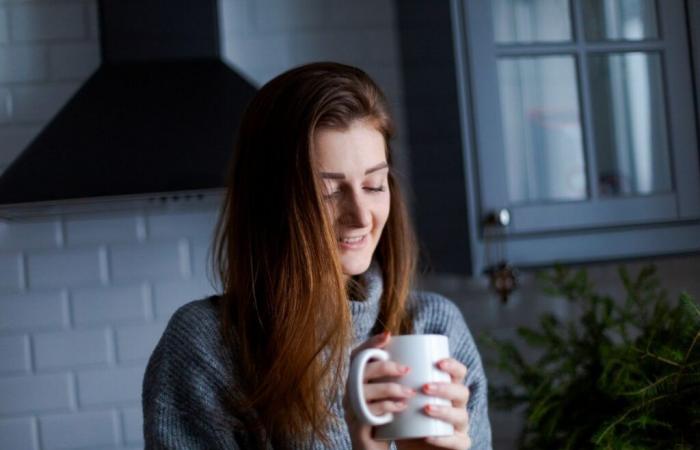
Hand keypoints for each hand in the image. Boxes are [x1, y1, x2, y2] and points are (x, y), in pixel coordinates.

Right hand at [343, 332, 413, 449]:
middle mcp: (349, 394)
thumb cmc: (386, 424)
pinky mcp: (358, 427)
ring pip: (363, 391)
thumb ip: (393, 379)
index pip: (356, 356)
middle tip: (406, 369)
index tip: (388, 335)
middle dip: (384, 366)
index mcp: (356, 382)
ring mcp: (351, 411)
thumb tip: (414, 356)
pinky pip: (368, 412)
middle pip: (359, 371)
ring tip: (409, 392)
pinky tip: (401, 408)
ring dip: (389, 388)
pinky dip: (386, 407)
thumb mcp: (388, 398)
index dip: (370, 343)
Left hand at [398, 358, 470, 449]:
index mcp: (447, 388)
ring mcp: (459, 426)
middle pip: (462, 392)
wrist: (407, 444)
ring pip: (461, 416)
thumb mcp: (398, 394)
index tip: (438, 362)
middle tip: (425, 387)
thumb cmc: (403, 414)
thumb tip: (383, 339)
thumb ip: (393, 371)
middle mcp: (457, 405)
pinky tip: (428, 435)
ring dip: (445, 411)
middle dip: (445, 388)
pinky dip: (443, 439)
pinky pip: (457, 442)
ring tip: (426, 408)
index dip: (453, 365)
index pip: (459, 373)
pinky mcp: (458, 444)